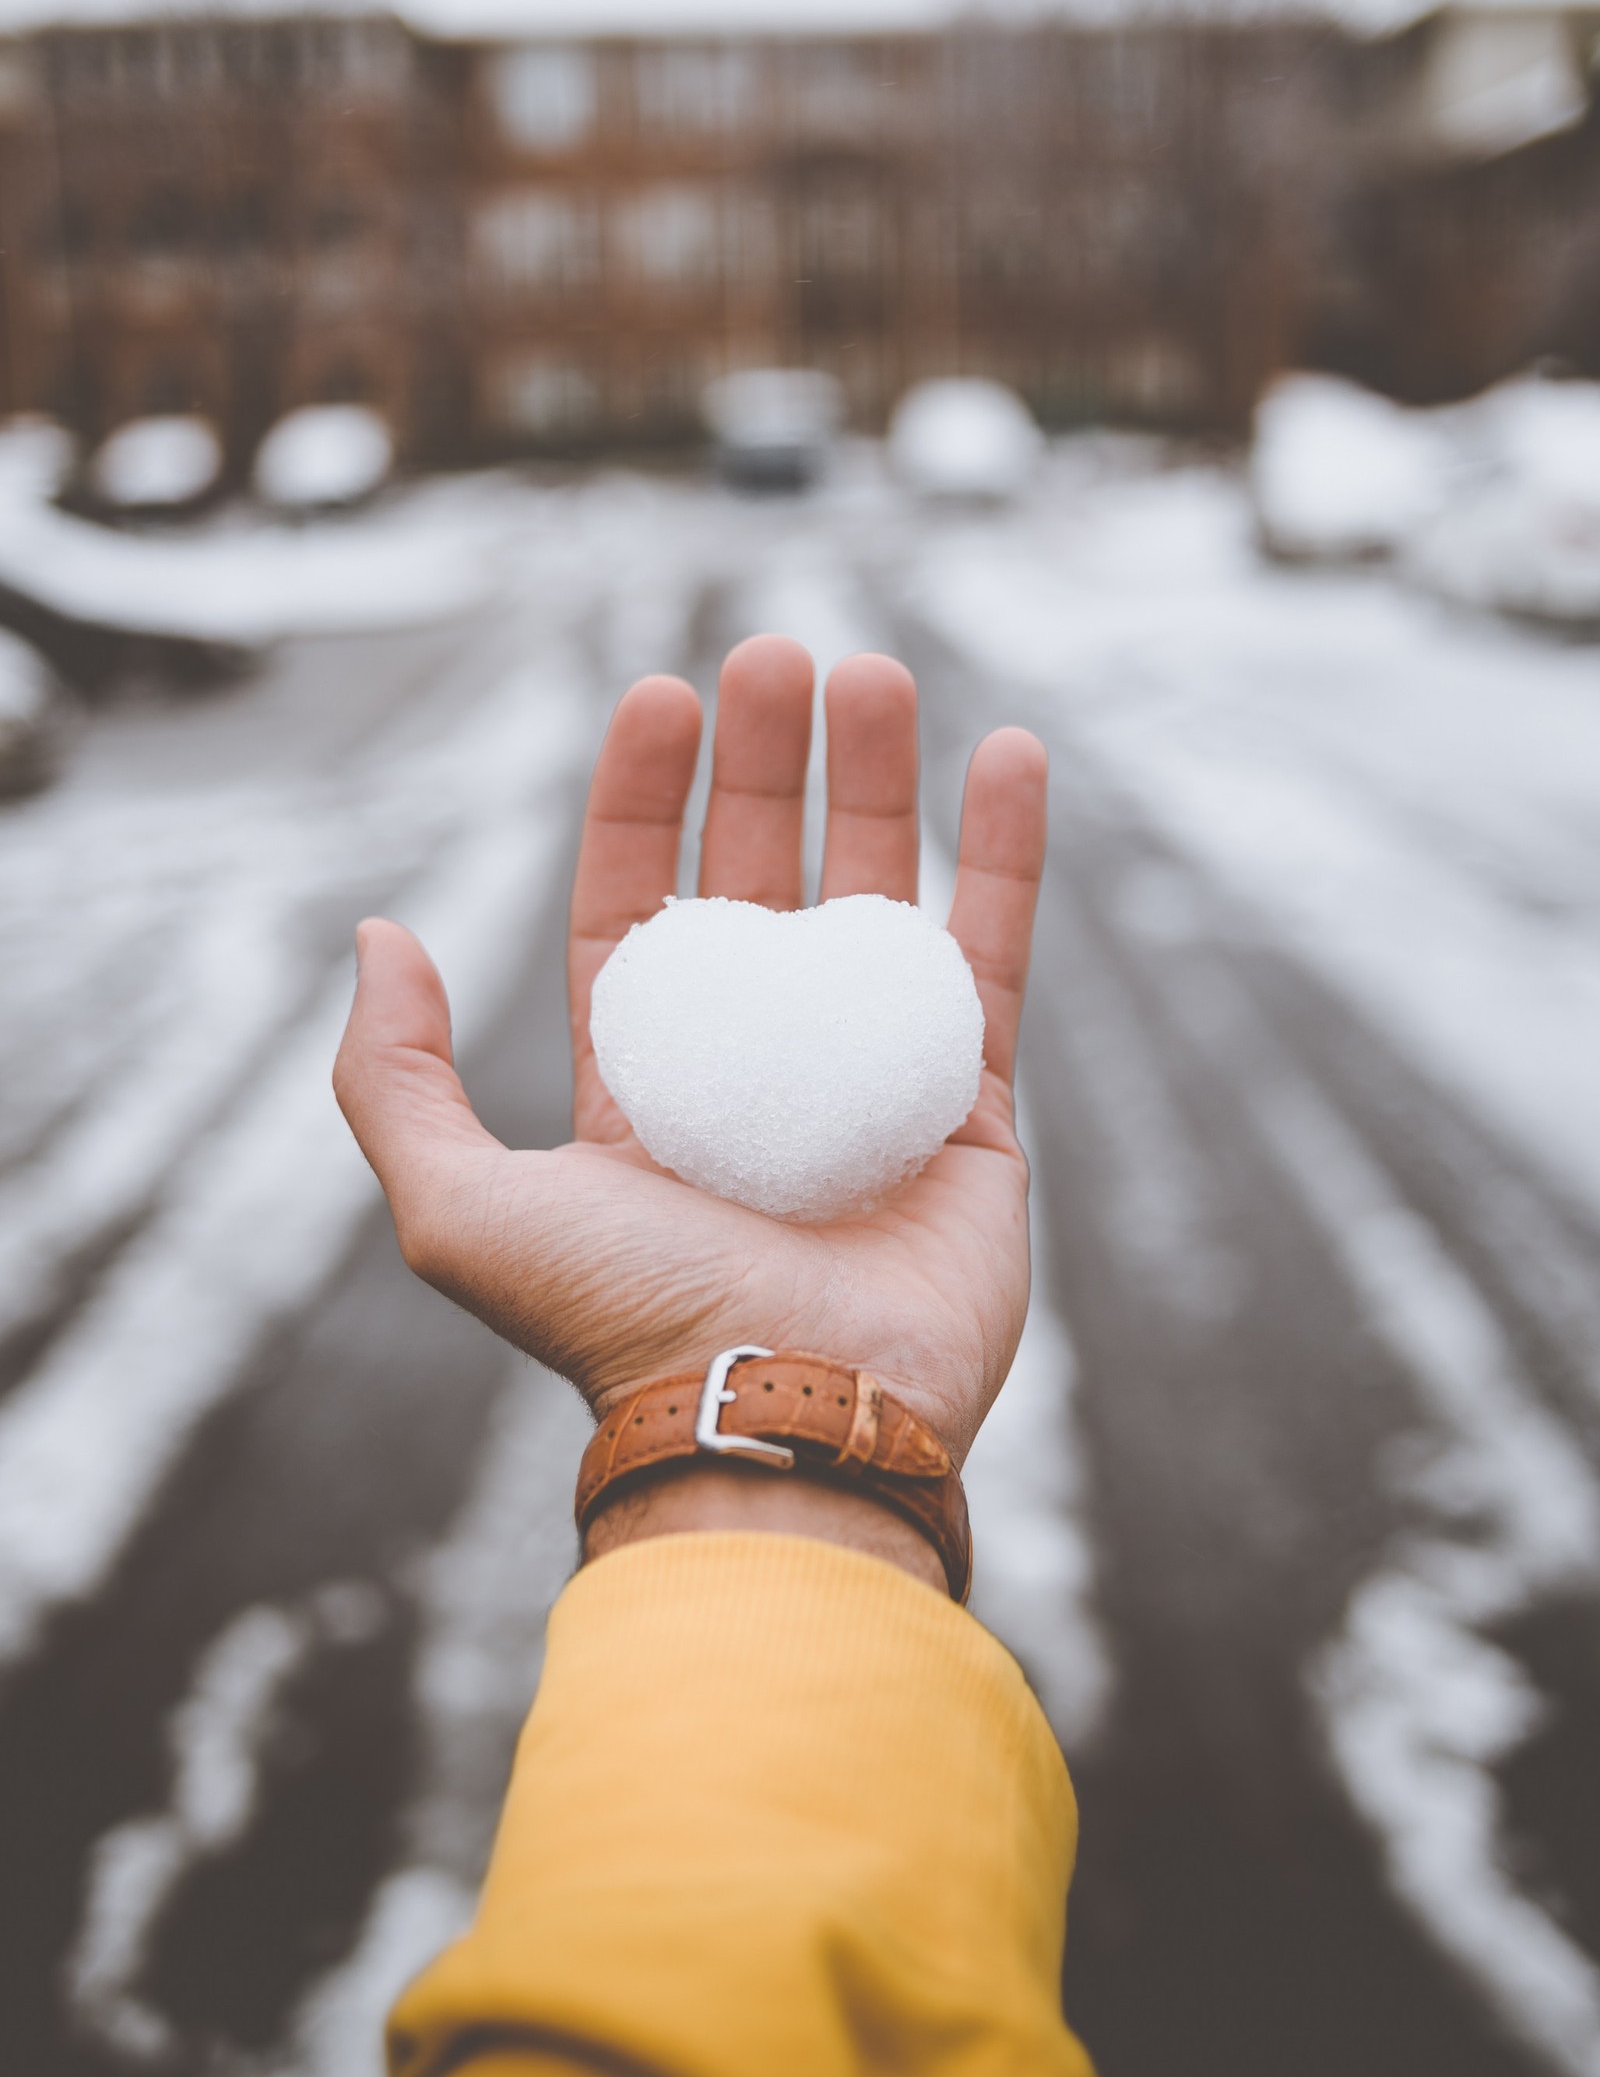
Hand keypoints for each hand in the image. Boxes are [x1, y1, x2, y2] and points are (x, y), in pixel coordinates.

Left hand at [334, 637, 1046, 1469]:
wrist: (785, 1421)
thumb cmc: (620, 1322)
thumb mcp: (455, 1209)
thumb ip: (395, 1078)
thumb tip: (380, 936)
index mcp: (640, 1090)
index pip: (640, 910)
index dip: (642, 802)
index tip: (660, 696)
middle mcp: (754, 1077)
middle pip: (762, 880)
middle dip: (765, 764)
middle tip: (776, 655)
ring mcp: (868, 1088)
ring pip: (878, 898)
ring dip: (877, 779)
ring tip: (869, 671)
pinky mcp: (972, 1113)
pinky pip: (995, 959)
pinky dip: (1006, 854)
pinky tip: (1009, 749)